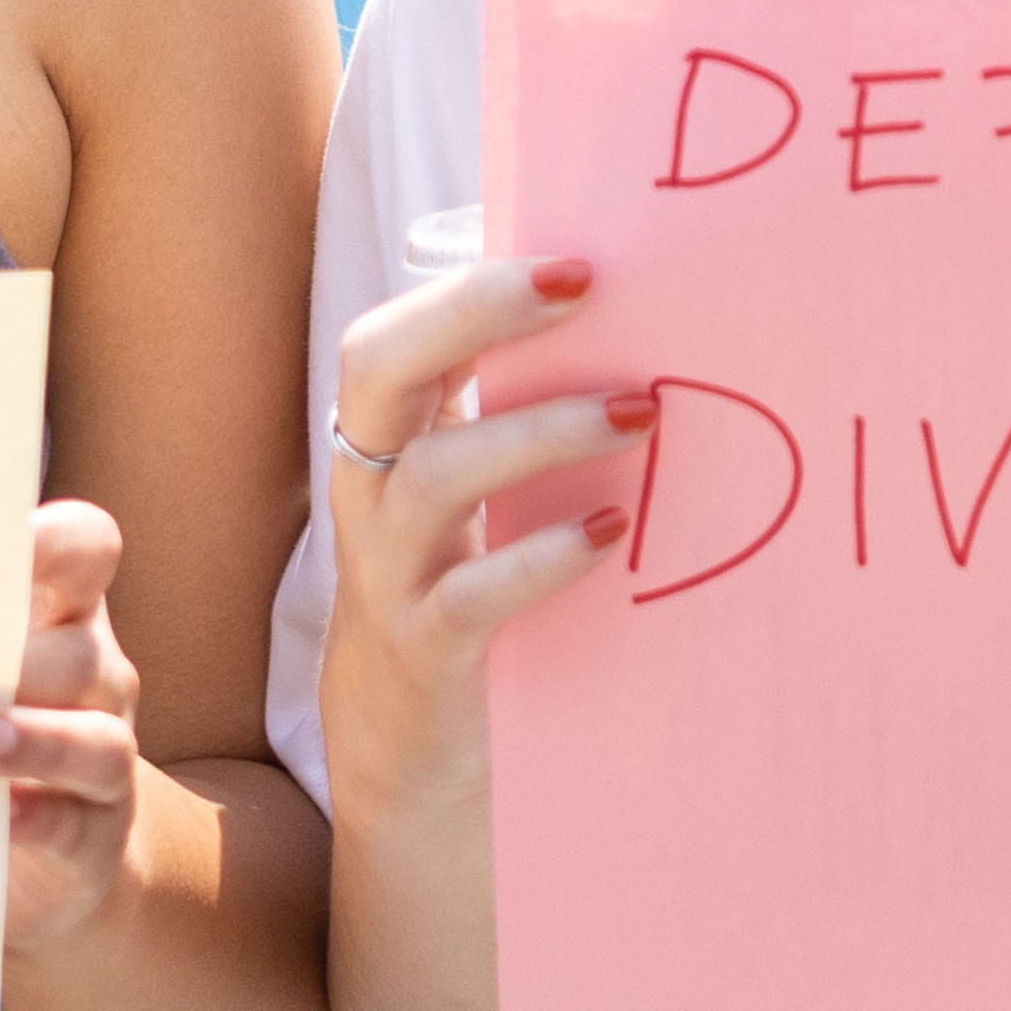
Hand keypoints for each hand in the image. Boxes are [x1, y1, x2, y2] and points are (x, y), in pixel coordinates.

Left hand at [0, 501, 151, 953]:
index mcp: (57, 617)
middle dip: (21, 654)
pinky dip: (38, 817)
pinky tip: (0, 818)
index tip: (10, 541)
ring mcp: (104, 753)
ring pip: (96, 736)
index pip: (86, 552)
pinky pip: (77, 821)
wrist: (34, 863)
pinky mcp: (96, 833)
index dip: (59, 541)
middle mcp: (92, 676)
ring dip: (31, 735)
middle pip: (81, 649)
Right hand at [308, 244, 657, 813]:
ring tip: (639, 413)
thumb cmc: (468, 580)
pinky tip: (611, 532)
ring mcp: (390, 569)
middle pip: (378, 369)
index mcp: (388, 438)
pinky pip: (471, 594)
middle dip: (472, 311)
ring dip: (539, 432)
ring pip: (433, 476)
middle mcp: (372, 490)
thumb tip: (635, 319)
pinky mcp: (427, 647)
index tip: (575, 261)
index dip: (471, 288)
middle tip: (582, 287)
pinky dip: (541, 557)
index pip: (396, 335)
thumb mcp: (481, 491)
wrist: (413, 748)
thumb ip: (518, 411)